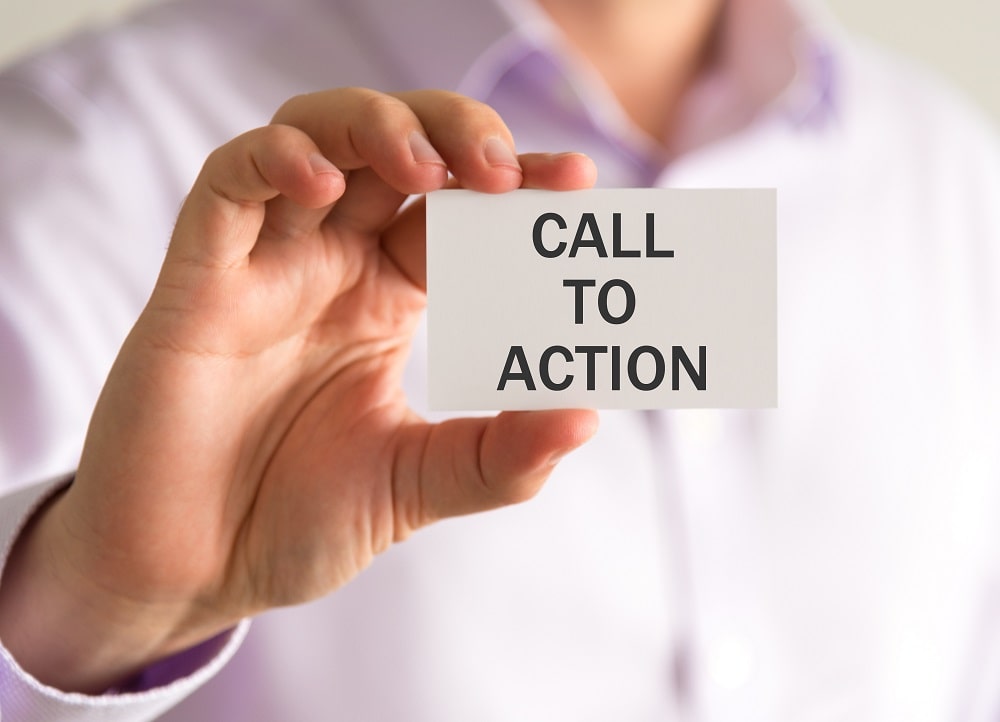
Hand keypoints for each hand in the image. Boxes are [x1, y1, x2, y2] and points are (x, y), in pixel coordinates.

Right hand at [0, 89, 597, 692]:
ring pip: (314, 137)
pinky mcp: (198, 280)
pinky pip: (228, 185)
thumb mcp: (417, 485)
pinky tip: (321, 185)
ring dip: (375, 127)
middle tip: (507, 170)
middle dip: (455, 134)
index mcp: (386, 299)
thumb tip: (587, 417)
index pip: (457, 211)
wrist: (192, 571)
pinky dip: (274, 162)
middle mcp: (331, 266)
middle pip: (394, 149)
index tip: (577, 181)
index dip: (514, 184)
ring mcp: (265, 265)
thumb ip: (500, 458)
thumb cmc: (296, 520)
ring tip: (428, 166)